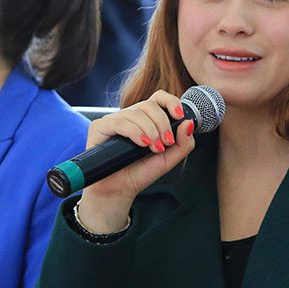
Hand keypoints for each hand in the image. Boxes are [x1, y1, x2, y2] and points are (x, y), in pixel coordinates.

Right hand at [77, 90, 195, 232]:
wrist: (120, 189)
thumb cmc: (141, 172)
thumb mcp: (169, 159)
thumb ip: (184, 143)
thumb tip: (189, 123)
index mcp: (146, 119)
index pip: (158, 98)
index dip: (171, 102)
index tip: (179, 116)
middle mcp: (130, 116)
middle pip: (150, 105)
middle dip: (163, 124)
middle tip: (166, 143)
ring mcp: (114, 120)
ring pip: (137, 113)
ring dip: (151, 131)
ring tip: (154, 149)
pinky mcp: (100, 127)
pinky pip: (120, 122)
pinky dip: (135, 133)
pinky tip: (142, 144)